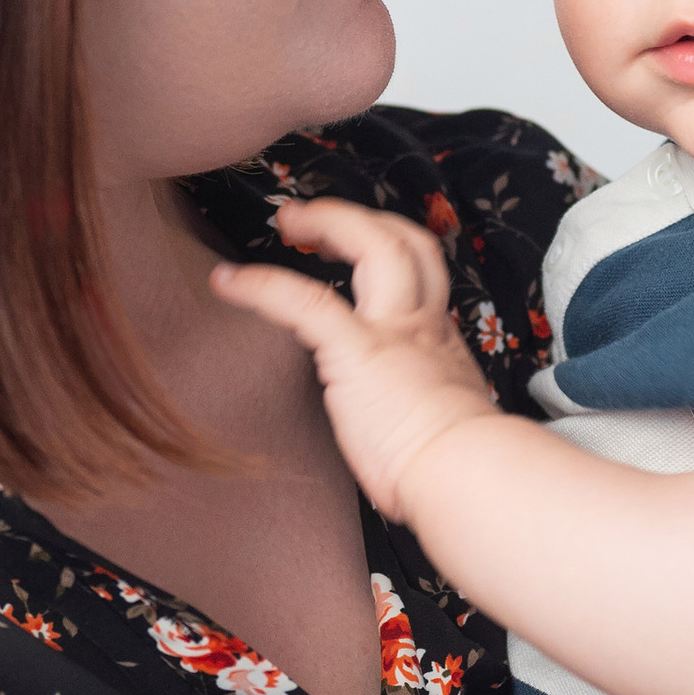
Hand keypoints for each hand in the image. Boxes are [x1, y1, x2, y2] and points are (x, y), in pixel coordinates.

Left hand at [207, 198, 496, 522]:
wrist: (466, 474)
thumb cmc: (454, 469)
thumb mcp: (447, 425)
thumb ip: (423, 409)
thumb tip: (407, 428)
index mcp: (439, 344)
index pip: (421, 280)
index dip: (392, 257)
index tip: (361, 260)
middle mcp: (420, 325)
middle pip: (405, 242)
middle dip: (361, 220)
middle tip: (316, 220)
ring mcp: (392, 331)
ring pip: (374, 244)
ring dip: (329, 221)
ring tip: (290, 220)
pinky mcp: (357, 350)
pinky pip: (303, 300)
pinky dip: (261, 284)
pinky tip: (228, 280)